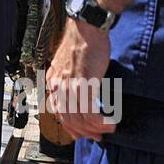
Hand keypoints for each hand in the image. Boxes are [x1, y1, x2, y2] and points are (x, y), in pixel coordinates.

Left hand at [45, 19, 117, 141]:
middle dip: (83, 131)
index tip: (83, 131)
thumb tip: (80, 92)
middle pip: (67, 119)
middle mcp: (57, 86)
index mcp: (53, 81)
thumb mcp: (70, 63)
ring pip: (79, 119)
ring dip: (95, 129)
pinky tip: (110, 123)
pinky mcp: (83, 85)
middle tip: (98, 136)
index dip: (71, 126)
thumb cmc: (83, 42)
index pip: (57, 111)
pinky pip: (90, 113)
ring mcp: (69, 87)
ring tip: (108, 129)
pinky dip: (100, 122)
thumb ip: (70, 78)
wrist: (87, 27)